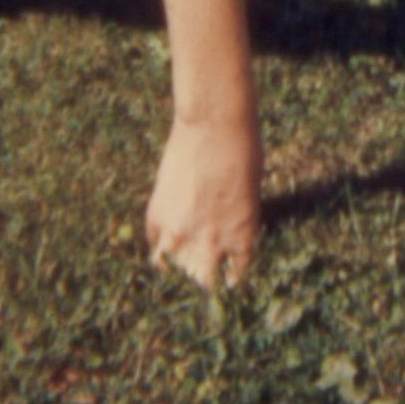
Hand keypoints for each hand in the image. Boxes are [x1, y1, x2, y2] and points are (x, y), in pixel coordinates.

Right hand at [144, 111, 262, 290]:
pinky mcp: (158, 216)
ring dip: (177, 262)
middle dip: (205, 276)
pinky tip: (164, 237)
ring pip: (173, 269)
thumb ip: (236, 219)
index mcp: (243, 237)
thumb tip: (221, 232)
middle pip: (205, 281)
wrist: (214, 122)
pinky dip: (159, 241)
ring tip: (178, 254)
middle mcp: (212, 244)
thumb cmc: (243, 147)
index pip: (236, 275)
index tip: (226, 274)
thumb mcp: (250, 191)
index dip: (231, 275)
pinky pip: (155, 242)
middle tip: (203, 267)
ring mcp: (181, 233)